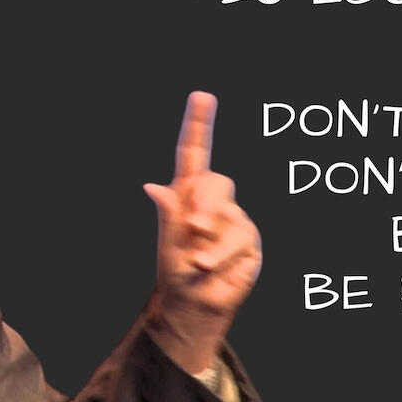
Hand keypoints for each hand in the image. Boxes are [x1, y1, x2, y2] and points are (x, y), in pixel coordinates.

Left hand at [142, 92, 260, 373]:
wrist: (196, 305)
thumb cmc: (176, 274)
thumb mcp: (167, 246)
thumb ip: (167, 216)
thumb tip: (152, 186)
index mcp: (187, 194)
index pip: (194, 153)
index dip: (198, 123)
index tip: (202, 96)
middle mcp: (213, 202)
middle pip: (216, 182)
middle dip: (205, 202)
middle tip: (193, 227)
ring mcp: (234, 219)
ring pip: (229, 218)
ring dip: (211, 244)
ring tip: (198, 263)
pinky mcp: (249, 240)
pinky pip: (241, 240)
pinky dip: (222, 256)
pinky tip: (211, 268)